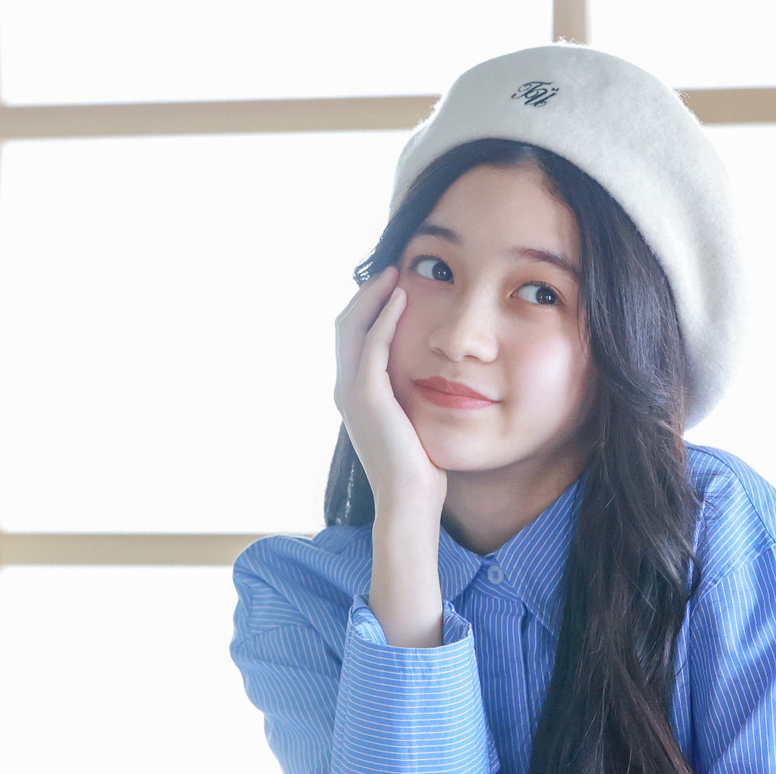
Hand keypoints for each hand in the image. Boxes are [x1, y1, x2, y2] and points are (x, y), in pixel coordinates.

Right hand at [334, 268, 444, 519]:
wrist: (409, 499)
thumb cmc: (419, 469)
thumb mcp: (413, 422)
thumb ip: (410, 396)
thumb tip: (430, 379)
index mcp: (354, 396)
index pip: (352, 339)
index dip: (367, 309)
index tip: (392, 288)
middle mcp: (345, 390)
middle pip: (345, 326)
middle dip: (366, 295)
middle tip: (391, 272)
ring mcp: (352, 392)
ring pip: (351, 328)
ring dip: (372, 297)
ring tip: (395, 275)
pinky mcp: (367, 395)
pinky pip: (372, 343)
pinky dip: (384, 317)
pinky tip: (403, 299)